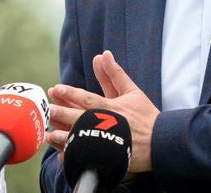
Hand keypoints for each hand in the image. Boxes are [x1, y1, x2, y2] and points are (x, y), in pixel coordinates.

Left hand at [46, 50, 159, 171]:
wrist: (162, 143)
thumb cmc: (146, 116)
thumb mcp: (132, 91)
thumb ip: (115, 74)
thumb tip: (103, 54)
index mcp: (112, 107)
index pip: (87, 98)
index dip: (70, 93)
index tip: (55, 89)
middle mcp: (108, 124)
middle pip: (81, 118)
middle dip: (63, 113)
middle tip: (47, 110)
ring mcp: (108, 142)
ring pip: (83, 139)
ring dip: (65, 136)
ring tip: (49, 134)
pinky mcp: (109, 157)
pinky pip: (89, 157)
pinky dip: (76, 156)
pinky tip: (63, 154)